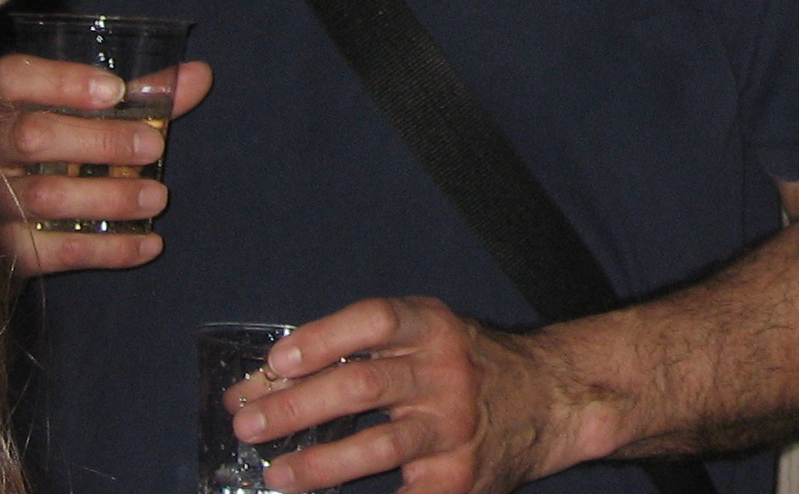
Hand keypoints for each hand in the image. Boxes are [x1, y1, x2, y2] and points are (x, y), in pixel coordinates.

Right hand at [0, 54, 213, 274]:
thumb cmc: (45, 141)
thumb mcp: (73, 109)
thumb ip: (136, 93)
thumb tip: (199, 76)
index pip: (12, 78)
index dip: (63, 83)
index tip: (116, 91)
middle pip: (32, 136)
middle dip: (99, 140)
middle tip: (154, 148)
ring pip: (43, 198)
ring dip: (107, 198)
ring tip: (157, 197)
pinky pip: (50, 252)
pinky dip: (105, 250)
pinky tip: (148, 244)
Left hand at [229, 296, 591, 493]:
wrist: (549, 400)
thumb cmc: (470, 367)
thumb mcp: (432, 336)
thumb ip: (368, 348)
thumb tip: (271, 380)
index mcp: (435, 328)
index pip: (374, 321)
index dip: (322, 338)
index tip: (276, 362)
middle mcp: (447, 374)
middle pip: (363, 385)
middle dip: (297, 407)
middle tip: (249, 423)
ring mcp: (453, 429)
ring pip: (378, 446)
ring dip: (317, 463)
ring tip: (277, 473)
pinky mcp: (456, 478)